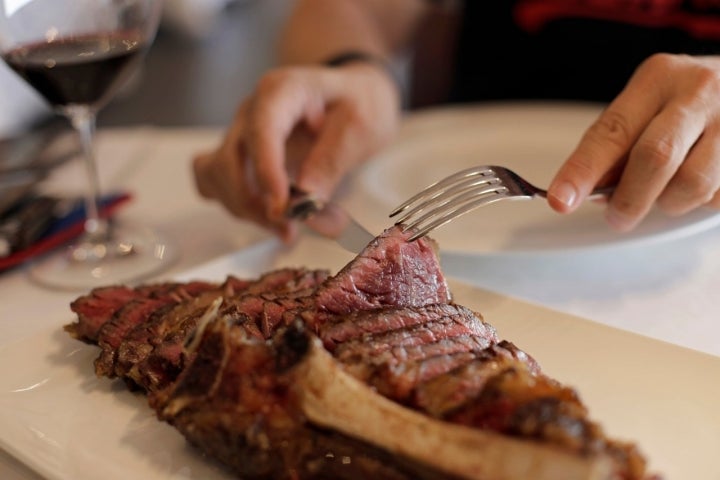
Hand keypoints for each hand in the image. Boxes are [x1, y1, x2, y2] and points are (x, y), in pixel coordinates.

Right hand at [193, 62, 399, 240]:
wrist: (355, 96)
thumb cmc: (359, 103)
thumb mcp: (362, 125)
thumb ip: (333, 160)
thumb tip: (307, 198)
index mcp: (283, 90)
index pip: (261, 130)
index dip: (267, 172)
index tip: (282, 207)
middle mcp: (252, 109)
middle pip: (230, 159)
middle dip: (255, 201)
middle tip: (291, 227)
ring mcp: (240, 131)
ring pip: (217, 175)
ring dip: (246, 209)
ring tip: (287, 228)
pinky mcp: (237, 154)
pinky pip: (213, 180)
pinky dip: (234, 204)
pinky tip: (266, 217)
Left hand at [547, 53, 719, 230]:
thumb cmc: (686, 100)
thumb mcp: (646, 105)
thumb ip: (617, 145)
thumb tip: (589, 191)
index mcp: (657, 78)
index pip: (612, 131)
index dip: (582, 170)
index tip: (560, 199)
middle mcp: (697, 93)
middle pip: (655, 157)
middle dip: (629, 198)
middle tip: (617, 217)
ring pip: (691, 183)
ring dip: (670, 202)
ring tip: (666, 194)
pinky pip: (718, 196)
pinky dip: (701, 202)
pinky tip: (699, 184)